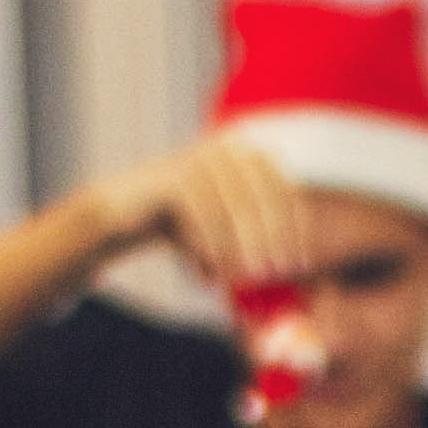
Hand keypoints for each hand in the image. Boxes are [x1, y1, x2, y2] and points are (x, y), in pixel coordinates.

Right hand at [88, 133, 316, 291]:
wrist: (125, 215)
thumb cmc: (184, 230)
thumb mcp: (228, 236)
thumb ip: (261, 245)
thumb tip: (301, 269)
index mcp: (247, 158)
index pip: (282, 190)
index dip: (294, 228)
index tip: (299, 263)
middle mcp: (226, 151)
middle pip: (262, 196)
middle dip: (272, 238)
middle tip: (274, 273)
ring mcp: (198, 160)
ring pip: (233, 206)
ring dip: (242, 246)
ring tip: (243, 276)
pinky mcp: (173, 177)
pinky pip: (202, 213)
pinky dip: (211, 244)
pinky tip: (212, 271)